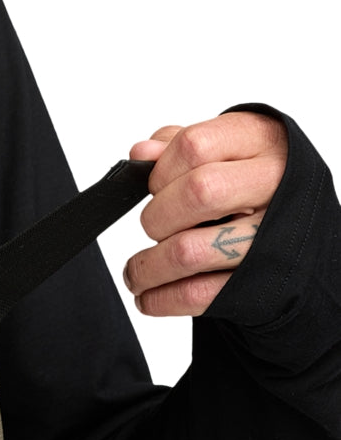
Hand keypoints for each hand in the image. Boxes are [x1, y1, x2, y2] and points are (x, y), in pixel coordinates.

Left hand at [122, 112, 287, 315]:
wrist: (305, 224)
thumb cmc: (252, 181)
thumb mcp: (224, 150)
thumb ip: (177, 146)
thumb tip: (142, 154)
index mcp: (261, 140)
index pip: (195, 146)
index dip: (160, 170)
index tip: (153, 187)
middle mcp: (274, 184)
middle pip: (197, 194)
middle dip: (157, 218)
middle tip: (152, 228)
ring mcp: (272, 235)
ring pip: (191, 251)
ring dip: (149, 268)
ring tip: (135, 273)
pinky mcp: (263, 281)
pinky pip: (200, 294)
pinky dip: (162, 299)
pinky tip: (149, 297)